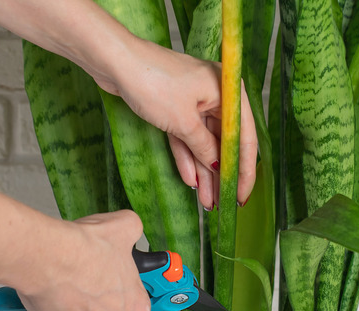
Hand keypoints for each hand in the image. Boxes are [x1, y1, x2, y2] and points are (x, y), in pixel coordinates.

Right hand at [16, 210, 150, 310]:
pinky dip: (49, 310)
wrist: (48, 256)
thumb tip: (131, 229)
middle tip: (91, 281)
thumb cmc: (85, 249)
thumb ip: (133, 231)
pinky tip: (51, 290)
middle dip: (101, 306)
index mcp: (133, 309)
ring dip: (76, 310)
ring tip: (69, 283)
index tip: (121, 288)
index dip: (130, 299)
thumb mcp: (125, 228)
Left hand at [94, 38, 257, 209]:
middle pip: (223, 142)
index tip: (242, 196)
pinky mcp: (175, 106)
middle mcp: (215, 94)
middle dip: (221, 174)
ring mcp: (194, 101)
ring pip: (203, 143)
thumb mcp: (184, 122)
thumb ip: (205, 147)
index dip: (244, 171)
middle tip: (222, 202)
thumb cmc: (153, 81)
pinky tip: (190, 180)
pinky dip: (187, 157)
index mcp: (227, 91)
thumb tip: (219, 168)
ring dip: (203, 171)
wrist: (114, 61)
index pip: (244, 138)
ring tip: (205, 200)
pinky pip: (186, 137)